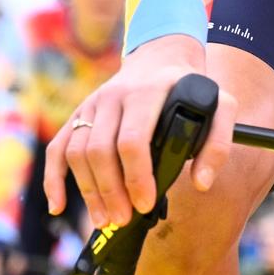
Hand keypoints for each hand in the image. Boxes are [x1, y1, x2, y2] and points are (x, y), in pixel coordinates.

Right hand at [44, 35, 237, 228]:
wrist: (161, 54)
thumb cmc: (191, 87)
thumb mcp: (220, 104)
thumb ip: (219, 142)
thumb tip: (202, 183)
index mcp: (148, 92)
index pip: (132, 140)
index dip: (136, 177)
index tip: (145, 203)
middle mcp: (114, 96)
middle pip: (100, 151)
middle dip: (110, 191)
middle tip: (123, 220)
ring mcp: (92, 104)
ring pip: (76, 153)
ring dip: (88, 191)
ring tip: (104, 219)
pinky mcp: (79, 113)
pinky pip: (57, 147)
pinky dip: (53, 178)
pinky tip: (57, 205)